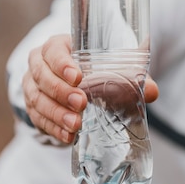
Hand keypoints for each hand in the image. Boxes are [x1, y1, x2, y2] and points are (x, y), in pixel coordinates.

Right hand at [22, 34, 158, 143]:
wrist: (73, 83)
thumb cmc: (93, 69)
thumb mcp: (111, 68)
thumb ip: (131, 77)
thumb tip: (152, 91)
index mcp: (57, 47)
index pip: (53, 50)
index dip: (62, 63)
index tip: (78, 77)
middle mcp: (39, 64)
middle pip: (41, 75)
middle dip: (60, 91)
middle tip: (81, 103)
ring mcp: (32, 87)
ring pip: (37, 99)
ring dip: (56, 113)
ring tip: (75, 125)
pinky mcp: (33, 108)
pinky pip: (38, 118)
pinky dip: (52, 128)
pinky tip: (67, 136)